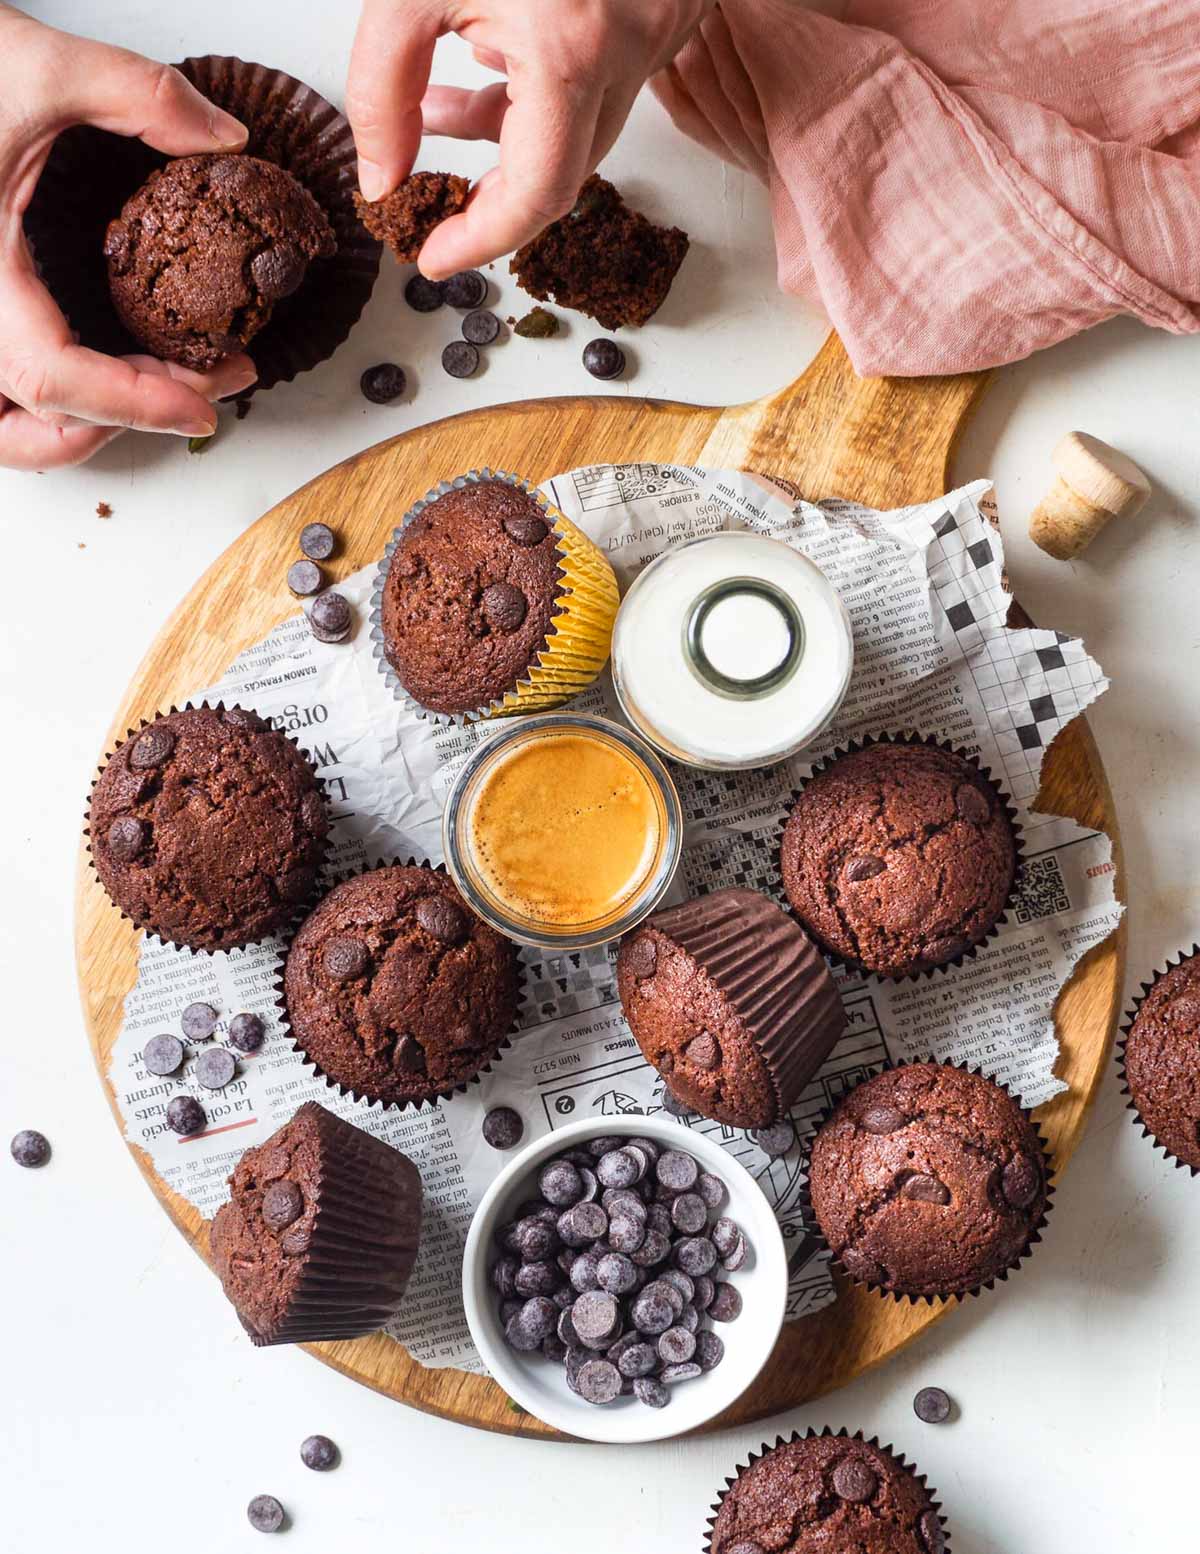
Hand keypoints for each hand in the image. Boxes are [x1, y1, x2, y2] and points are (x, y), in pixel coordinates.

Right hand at [0, 7, 257, 470]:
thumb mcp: (33, 62)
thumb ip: (139, 95)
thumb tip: (224, 138)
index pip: (55, 380)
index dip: (137, 405)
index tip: (206, 402)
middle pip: (37, 422)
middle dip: (130, 417)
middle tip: (207, 380)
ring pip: (5, 432)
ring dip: (82, 429)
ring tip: (158, 387)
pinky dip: (47, 411)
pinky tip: (104, 372)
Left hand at [347, 0, 713, 278]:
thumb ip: (382, 81)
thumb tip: (379, 176)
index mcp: (569, 51)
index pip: (534, 194)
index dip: (482, 240)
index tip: (433, 259)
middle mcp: (622, 57)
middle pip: (560, 179)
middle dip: (492, 201)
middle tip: (435, 217)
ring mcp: (648, 40)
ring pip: (573, 134)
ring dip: (502, 142)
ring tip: (434, 119)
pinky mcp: (651, 20)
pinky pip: (590, 91)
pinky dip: (529, 98)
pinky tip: (478, 73)